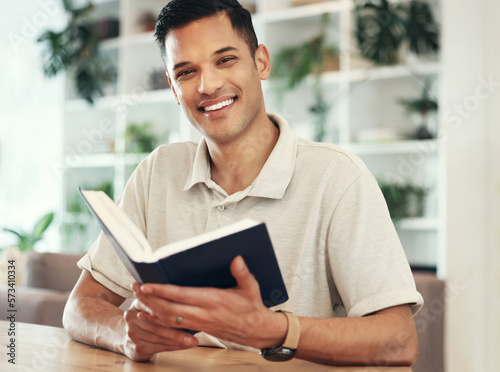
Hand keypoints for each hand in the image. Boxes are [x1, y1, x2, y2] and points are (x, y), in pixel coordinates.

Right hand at [120, 290, 198, 360]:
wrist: (125, 338)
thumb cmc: (146, 319)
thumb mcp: (150, 305)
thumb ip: (161, 299)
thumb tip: (187, 295)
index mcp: (137, 302)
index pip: (153, 302)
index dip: (168, 306)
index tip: (184, 309)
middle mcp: (132, 316)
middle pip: (157, 321)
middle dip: (177, 326)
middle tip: (194, 327)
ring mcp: (133, 333)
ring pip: (160, 336)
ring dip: (178, 339)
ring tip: (192, 340)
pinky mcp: (137, 347)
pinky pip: (159, 347)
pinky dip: (174, 346)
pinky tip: (184, 346)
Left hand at [133, 256, 286, 348]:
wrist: (256, 331)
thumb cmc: (252, 307)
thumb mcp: (251, 287)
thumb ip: (242, 273)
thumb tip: (237, 259)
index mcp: (213, 300)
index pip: (182, 295)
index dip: (162, 291)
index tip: (147, 285)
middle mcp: (203, 314)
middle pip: (169, 309)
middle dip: (150, 299)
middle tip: (135, 288)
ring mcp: (199, 323)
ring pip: (168, 320)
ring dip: (151, 309)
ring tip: (137, 298)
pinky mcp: (198, 329)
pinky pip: (173, 328)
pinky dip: (157, 322)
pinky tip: (147, 315)